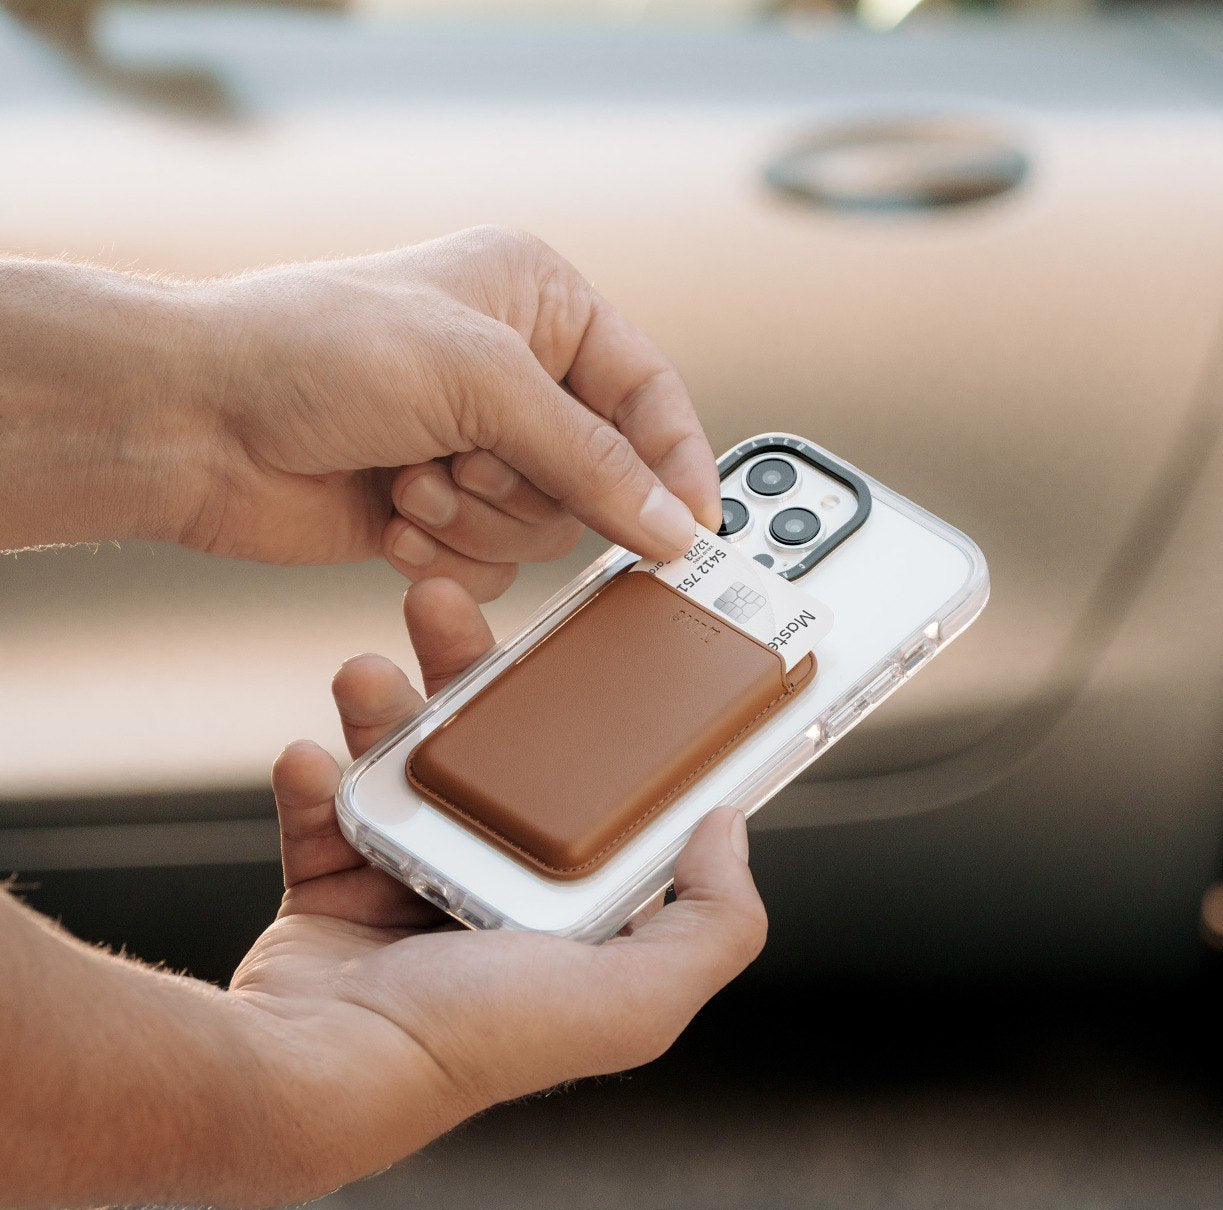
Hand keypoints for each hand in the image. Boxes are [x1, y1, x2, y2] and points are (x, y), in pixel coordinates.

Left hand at [171, 227, 718, 595]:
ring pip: (543, 529)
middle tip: (467, 461)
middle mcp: (516, 375)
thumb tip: (676, 525)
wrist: (195, 422)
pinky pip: (490, 562)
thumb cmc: (317, 351)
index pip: (649, 393)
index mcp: (540, 304)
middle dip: (527, 486)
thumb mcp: (481, 381)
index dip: (676, 461)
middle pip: (599, 476)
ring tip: (410, 478)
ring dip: (476, 517)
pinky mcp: (439, 508)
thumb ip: (592, 460)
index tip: (696, 529)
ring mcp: (475, 446)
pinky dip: (444, 549)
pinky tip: (389, 512)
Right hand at [229, 577, 765, 1203]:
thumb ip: (715, 924)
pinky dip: (314, 779)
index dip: (595, 724)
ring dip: (383, 710)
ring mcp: (407, 889)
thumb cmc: (475, 1041)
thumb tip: (730, 825)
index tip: (581, 650)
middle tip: (446, 612)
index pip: (593, 797)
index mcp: (566, 912)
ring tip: (367, 672)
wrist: (313, 1081)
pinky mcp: (332, 889)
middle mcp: (493, 894)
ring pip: (404, 768)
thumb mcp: (634, 997)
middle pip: (492, 759)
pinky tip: (308, 758)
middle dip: (470, 681)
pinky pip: (327, 810)